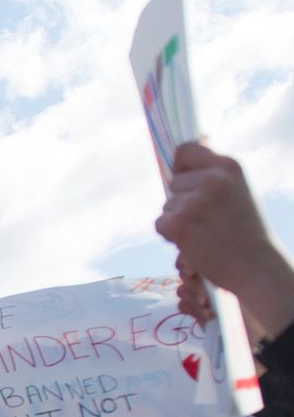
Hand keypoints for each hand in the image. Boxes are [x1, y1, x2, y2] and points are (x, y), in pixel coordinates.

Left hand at [156, 142, 293, 339]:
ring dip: (178, 221)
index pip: (185, 150)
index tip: (183, 178)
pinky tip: (195, 243)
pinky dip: (171, 236)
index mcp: (228, 166)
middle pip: (173, 182)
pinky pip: (160, 224)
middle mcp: (212, 179)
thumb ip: (212, 177)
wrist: (256, 266)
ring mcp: (194, 200)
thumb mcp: (236, 192)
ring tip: (206, 232)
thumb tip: (178, 160)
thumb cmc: (244, 232)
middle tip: (208, 220)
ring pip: (166, 206)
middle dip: (182, 201)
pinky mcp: (179, 222)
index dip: (180, 165)